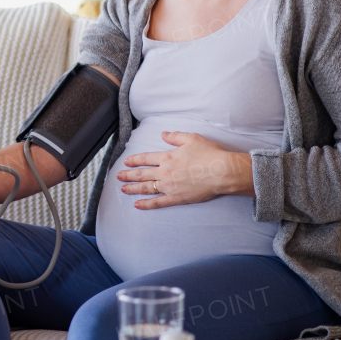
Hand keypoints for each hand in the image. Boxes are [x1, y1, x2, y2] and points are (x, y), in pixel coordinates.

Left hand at [116, 131, 253, 209]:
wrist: (222, 172)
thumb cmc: (209, 154)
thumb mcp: (191, 138)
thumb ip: (175, 136)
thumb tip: (163, 134)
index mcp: (167, 157)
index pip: (145, 158)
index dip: (134, 160)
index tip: (126, 162)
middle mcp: (165, 172)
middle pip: (141, 174)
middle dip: (128, 175)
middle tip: (118, 177)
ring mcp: (169, 186)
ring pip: (146, 188)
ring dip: (133, 189)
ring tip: (123, 189)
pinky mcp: (177, 198)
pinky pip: (158, 202)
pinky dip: (146, 204)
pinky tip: (137, 205)